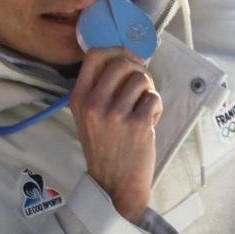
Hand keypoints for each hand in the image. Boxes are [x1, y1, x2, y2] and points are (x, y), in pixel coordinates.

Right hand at [70, 48, 161, 223]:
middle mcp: (94, 103)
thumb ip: (99, 89)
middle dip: (137, 68)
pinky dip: (155, 107)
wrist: (114, 183)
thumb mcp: (88, 117)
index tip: (127, 58)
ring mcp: (116, 114)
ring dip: (147, 90)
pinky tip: (147, 122)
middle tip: (140, 84)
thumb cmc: (104, 148)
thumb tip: (125, 59)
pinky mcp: (138, 123)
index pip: (95, 55)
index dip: (116, 50)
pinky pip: (154, 98)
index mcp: (79, 98)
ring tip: (142, 107)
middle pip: (122, 62)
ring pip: (142, 79)